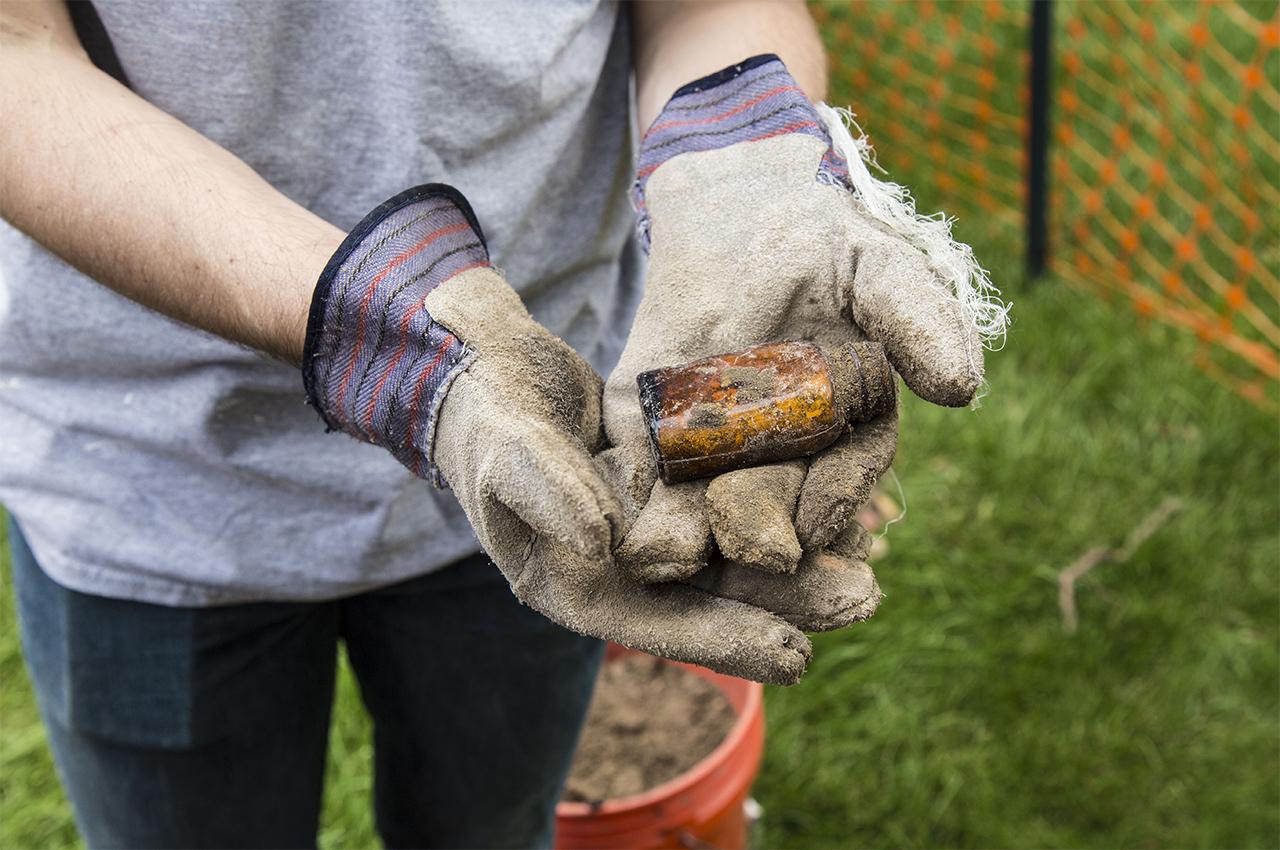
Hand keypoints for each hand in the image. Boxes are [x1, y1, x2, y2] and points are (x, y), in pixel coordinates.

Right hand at [303, 184, 820, 684]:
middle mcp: (614, 567)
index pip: (656, 623)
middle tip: (865, 600)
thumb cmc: (479, 415)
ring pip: (728, 552)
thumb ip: (547, 492)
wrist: (474, 366)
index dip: (726, 639)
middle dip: (785, 602)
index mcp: (572, 583)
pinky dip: (772, 502)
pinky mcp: (664, 483)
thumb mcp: (503, 450)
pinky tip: (831, 498)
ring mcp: (642, 526)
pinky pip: (726, 500)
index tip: (797, 656)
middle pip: (710, 595)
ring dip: (794, 561)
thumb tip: (604, 545)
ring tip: (870, 566)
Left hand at [602, 56, 1001, 590]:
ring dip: (686, 538)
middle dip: (758, 539)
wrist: (730, 207)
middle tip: (742, 557)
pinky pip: (639, 475)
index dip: (832, 501)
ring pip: (702, 510)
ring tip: (668, 557)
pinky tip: (615, 523)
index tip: (814, 523)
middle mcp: (778, 458)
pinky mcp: (649, 434)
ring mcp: (711, 452)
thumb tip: (964, 385)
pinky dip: (629, 501)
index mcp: (841, 435)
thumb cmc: (816, 238)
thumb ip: (917, 319)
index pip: (841, 479)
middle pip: (770, 512)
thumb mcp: (875, 267)